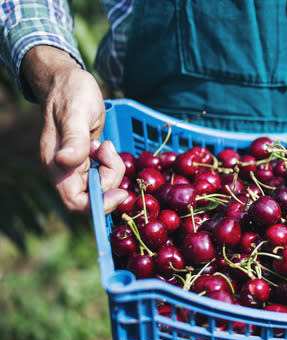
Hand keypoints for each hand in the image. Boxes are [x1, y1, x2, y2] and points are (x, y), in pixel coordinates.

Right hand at [22, 45, 126, 213]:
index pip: (76, 202)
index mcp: (57, 165)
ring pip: (102, 185)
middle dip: (110, 179)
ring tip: (105, 144)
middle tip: (110, 151)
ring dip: (112, 169)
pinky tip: (106, 146)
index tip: (121, 190)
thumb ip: (74, 139)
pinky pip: (104, 174)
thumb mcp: (76, 113)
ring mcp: (76, 167)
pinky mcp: (87, 161)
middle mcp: (64, 170)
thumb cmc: (71, 93)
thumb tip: (65, 162)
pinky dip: (111, 164)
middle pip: (94, 196)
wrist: (68, 81)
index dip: (100, 203)